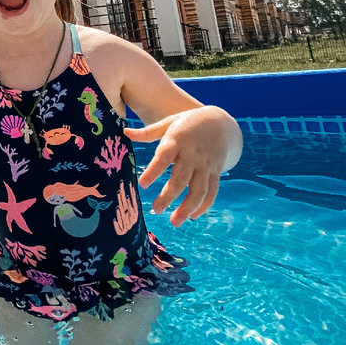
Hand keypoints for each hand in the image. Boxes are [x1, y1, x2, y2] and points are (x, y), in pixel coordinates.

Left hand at [126, 105, 240, 226]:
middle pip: (181, 178)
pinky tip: (192, 216)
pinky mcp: (216, 172)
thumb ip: (147, 132)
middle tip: (156, 210)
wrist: (220, 122)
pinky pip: (212, 191)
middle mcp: (193, 154)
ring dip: (187, 207)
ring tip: (175, 222)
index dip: (153, 171)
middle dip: (168, 196)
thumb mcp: (168, 123)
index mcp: (177, 140)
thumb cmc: (187, 123)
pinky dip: (204, 206)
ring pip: (198, 190)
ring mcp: (206, 165)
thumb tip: (125, 132)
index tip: (142, 185)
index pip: (164, 157)